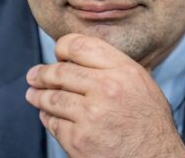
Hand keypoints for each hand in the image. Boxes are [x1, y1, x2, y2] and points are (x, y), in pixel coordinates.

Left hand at [25, 33, 184, 157]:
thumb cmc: (150, 123)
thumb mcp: (142, 84)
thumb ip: (114, 67)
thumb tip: (81, 56)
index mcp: (123, 70)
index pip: (80, 45)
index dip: (62, 48)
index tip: (57, 53)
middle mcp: (106, 89)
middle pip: (60, 71)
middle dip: (43, 73)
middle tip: (34, 75)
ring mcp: (90, 115)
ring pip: (52, 98)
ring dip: (39, 96)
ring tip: (34, 94)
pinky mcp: (78, 140)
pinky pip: (54, 124)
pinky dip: (47, 118)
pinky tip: (47, 115)